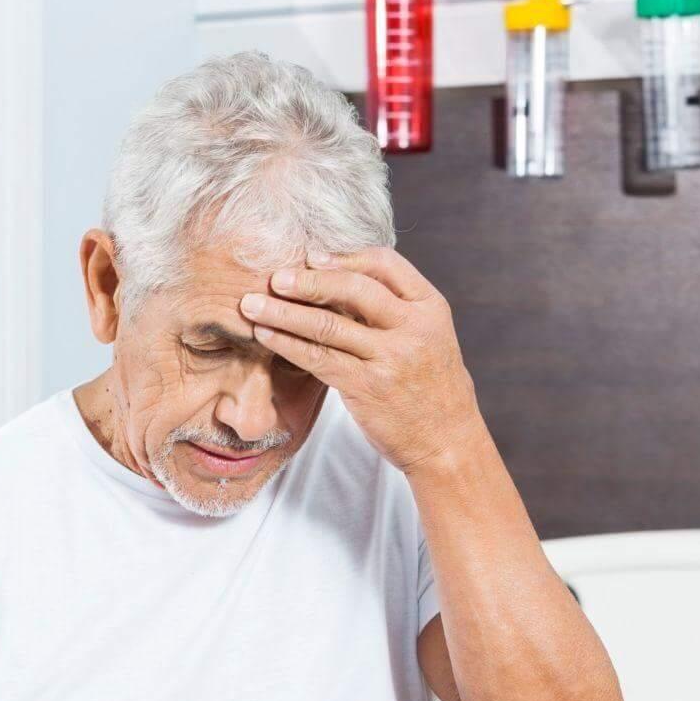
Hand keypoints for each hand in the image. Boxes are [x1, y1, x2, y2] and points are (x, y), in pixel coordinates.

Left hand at [238, 246, 480, 472]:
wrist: (448, 443)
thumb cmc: (432, 389)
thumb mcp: (428, 339)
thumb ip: (393, 311)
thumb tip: (337, 283)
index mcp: (431, 307)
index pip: (385, 263)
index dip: (344, 258)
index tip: (312, 257)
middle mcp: (414, 327)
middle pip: (353, 287)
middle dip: (308, 280)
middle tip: (274, 277)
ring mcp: (391, 357)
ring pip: (328, 323)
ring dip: (284, 312)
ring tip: (252, 305)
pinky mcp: (368, 387)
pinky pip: (318, 358)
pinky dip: (287, 344)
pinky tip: (266, 335)